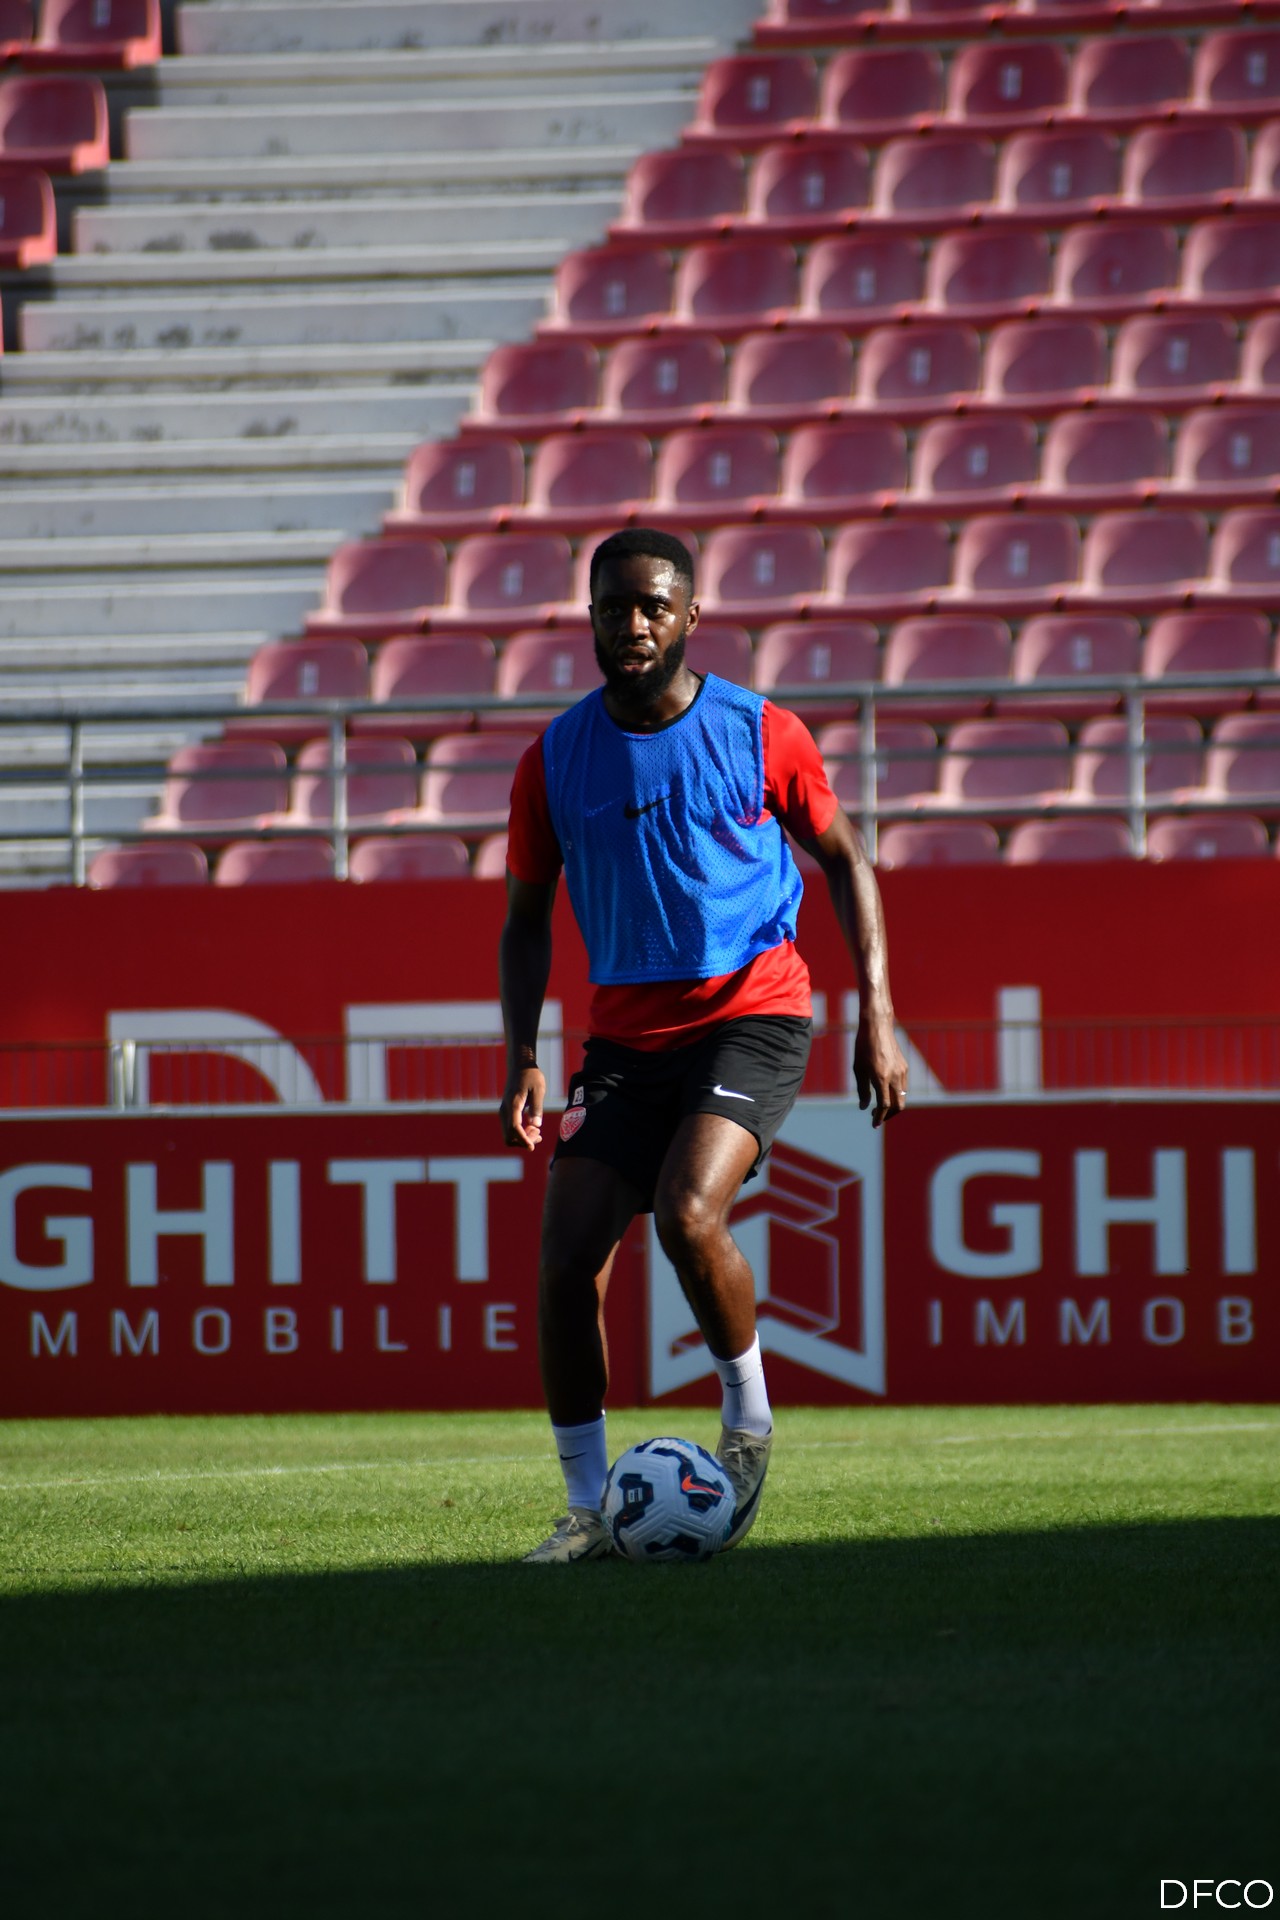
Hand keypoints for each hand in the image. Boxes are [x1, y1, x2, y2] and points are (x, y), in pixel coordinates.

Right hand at [501, 1065, 545, 1150]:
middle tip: (540, 1135)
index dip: (523, 1140)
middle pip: (509, 1136)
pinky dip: (520, 1134)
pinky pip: (510, 1129)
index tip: (532, 1147)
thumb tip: (536, 1125)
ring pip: (508, 1135)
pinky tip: (533, 1129)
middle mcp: (505, 1110)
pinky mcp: (506, 1113)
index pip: (514, 1128)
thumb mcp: (539, 1089)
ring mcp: (504, 1112)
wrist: (520, 1066)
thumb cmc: (531, 1076)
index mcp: (513, 1104)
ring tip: (538, 1134)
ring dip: (522, 1139)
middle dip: (524, 1141)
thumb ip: (537, 1107)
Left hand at [854, 1009, 907, 1128]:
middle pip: (898, 1105)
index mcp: (881, 1078)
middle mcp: (894, 1076)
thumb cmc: (863, 1047)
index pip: (884, 1105)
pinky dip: (896, 1094)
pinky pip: (903, 1086)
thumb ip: (862, 1090)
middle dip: (889, 1115)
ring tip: (880, 1106)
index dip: (879, 1117)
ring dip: (893, 1105)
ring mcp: (902, 1071)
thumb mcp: (858, 1069)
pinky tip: (886, 1092)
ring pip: (902, 1096)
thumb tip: (864, 1107)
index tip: (874, 1124)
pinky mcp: (904, 1066)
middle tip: (878, 1117)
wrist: (877, 1027)